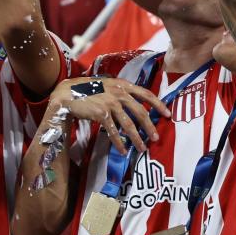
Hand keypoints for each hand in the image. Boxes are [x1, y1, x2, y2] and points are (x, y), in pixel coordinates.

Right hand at [50, 76, 169, 154]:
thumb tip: (134, 102)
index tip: (167, 114)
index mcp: (122, 84)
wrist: (67, 93)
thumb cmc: (87, 90)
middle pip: (140, 112)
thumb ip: (120, 90)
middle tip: (156, 138)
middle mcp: (118, 93)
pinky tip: (123, 150)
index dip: (158, 104)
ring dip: (137, 138)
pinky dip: (119, 143)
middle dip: (150, 127)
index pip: (146, 94)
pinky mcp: (101, 114)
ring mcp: (110, 103)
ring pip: (129, 124)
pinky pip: (113, 131)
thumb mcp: (106, 84)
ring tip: (142, 148)